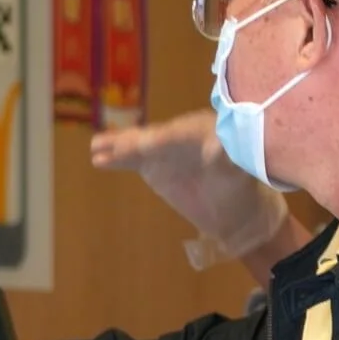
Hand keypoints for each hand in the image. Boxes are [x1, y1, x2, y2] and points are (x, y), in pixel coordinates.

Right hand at [90, 109, 287, 265]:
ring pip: (139, 145)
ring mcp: (165, 150)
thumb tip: (217, 148)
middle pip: (155, 136)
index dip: (163, 139)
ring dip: (118, 146)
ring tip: (96, 147)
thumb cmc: (242, 186)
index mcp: (205, 130)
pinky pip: (133, 159)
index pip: (180, 133)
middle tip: (114, 146)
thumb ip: (229, 156)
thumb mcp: (242, 170)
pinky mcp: (154, 165)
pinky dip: (116, 158)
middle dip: (134, 141)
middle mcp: (181, 134)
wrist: (236, 209)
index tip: (146, 145)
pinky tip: (97, 158)